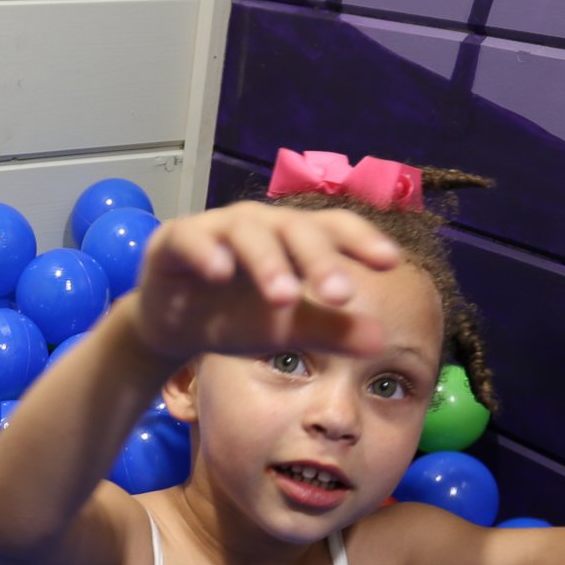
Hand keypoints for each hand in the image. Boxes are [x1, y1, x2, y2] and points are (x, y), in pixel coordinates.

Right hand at [128, 204, 403, 365]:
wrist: (174, 327)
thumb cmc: (237, 317)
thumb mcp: (288, 328)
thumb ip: (331, 331)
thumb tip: (379, 340)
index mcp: (292, 238)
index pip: (333, 228)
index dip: (362, 240)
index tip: (390, 263)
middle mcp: (258, 224)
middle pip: (295, 229)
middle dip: (319, 261)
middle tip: (340, 296)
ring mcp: (215, 227)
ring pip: (247, 232)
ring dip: (268, 262)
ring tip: (285, 298)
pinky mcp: (174, 239)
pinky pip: (191, 238)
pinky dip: (206, 252)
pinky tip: (219, 273)